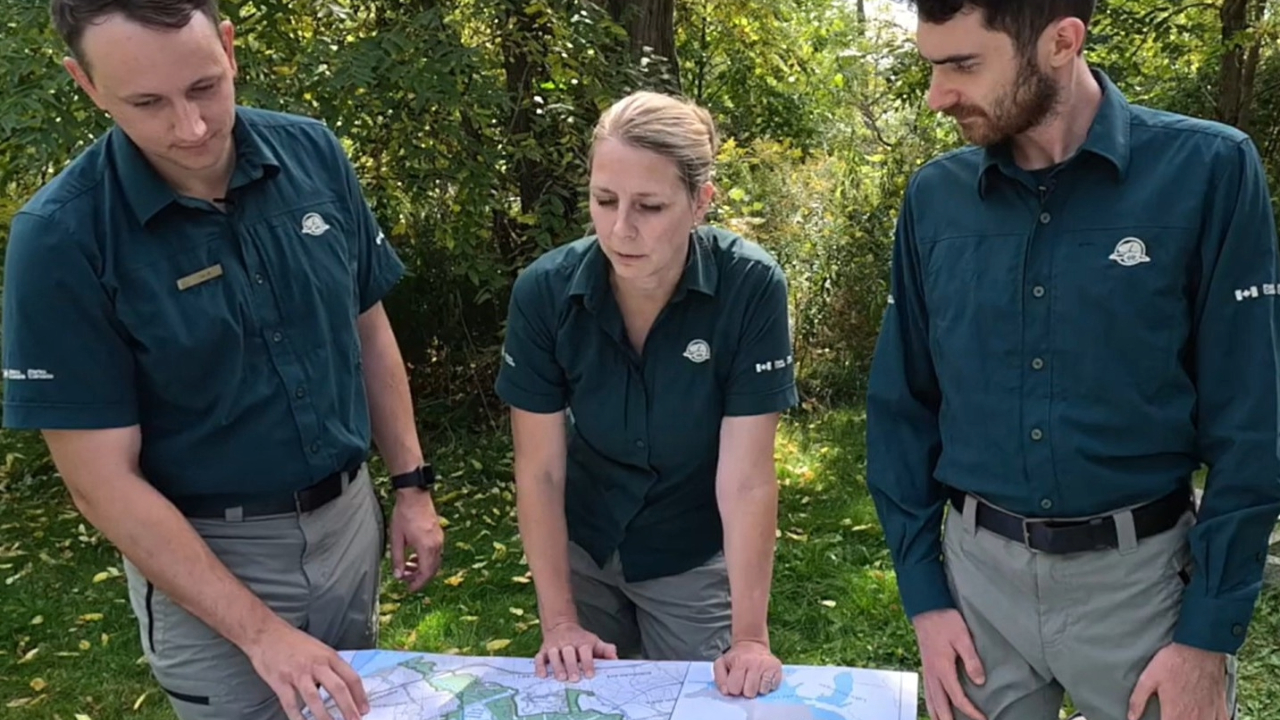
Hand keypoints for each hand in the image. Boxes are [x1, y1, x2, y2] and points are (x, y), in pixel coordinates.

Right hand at [244, 621, 368, 719]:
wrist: (266, 633)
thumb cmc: (294, 642)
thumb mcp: (319, 649)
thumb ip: (330, 666)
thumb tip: (344, 687)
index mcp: (329, 656)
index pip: (351, 677)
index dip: (360, 695)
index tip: (365, 709)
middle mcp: (316, 664)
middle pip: (338, 688)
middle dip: (349, 707)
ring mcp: (297, 673)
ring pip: (315, 698)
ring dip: (325, 716)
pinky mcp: (280, 681)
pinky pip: (291, 703)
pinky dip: (298, 717)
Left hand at [390, 488, 443, 591]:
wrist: (415, 496)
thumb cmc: (404, 515)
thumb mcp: (396, 539)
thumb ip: (397, 559)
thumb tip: (398, 575)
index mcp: (426, 548)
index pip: (425, 574)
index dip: (417, 584)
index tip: (409, 589)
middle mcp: (436, 545)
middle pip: (432, 570)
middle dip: (420, 578)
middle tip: (407, 581)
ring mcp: (439, 539)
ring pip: (435, 562)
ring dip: (422, 569)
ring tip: (408, 567)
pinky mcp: (439, 535)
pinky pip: (435, 553)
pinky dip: (426, 560)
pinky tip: (414, 556)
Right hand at [535, 621, 617, 681]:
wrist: (561, 626)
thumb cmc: (581, 640)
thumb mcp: (594, 642)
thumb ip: (605, 650)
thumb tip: (615, 658)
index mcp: (581, 641)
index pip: (585, 650)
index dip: (588, 662)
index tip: (590, 675)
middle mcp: (567, 642)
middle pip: (568, 652)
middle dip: (571, 666)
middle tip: (575, 679)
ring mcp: (554, 646)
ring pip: (554, 654)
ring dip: (557, 666)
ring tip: (561, 678)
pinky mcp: (543, 650)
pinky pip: (540, 657)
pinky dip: (540, 666)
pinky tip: (542, 675)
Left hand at [713, 639, 783, 697]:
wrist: (751, 644)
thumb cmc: (736, 658)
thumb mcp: (722, 663)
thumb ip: (719, 679)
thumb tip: (726, 692)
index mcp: (739, 662)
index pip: (734, 689)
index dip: (734, 688)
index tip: (735, 682)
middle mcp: (754, 663)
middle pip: (749, 693)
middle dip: (746, 690)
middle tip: (745, 681)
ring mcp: (767, 665)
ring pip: (762, 692)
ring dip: (757, 689)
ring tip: (754, 679)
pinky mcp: (777, 668)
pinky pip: (772, 687)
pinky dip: (767, 686)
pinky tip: (763, 678)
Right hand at [912, 609, 985, 719]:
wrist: (926, 609)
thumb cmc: (946, 622)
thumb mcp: (963, 638)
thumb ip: (972, 660)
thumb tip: (980, 682)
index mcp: (943, 668)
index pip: (957, 697)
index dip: (971, 711)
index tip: (983, 719)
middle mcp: (932, 673)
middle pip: (940, 705)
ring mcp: (927, 671)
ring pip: (930, 700)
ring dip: (937, 715)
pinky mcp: (926, 667)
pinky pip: (927, 692)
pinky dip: (930, 704)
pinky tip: (934, 708)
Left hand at [1128, 642, 1229, 719]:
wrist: (1201, 647)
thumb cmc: (1174, 661)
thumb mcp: (1148, 678)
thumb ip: (1138, 700)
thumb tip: (1131, 717)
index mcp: (1174, 715)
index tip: (1160, 718)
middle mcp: (1194, 719)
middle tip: (1169, 714)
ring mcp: (1210, 715)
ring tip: (1183, 715)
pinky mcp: (1221, 709)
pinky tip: (1202, 717)